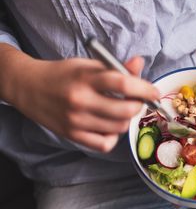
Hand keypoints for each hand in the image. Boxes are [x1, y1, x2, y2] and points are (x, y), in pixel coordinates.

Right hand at [8, 55, 158, 151]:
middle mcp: (80, 100)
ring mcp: (76, 121)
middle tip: (137, 101)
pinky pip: (105, 144)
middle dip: (138, 106)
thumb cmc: (63, 74)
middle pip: (126, 110)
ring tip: (120, 110)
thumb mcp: (87, 64)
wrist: (28, 87)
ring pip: (119, 128)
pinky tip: (108, 126)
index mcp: (85, 78)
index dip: (145, 89)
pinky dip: (113, 137)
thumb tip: (139, 64)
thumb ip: (115, 67)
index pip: (123, 84)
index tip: (154, 92)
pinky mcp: (72, 135)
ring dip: (126, 120)